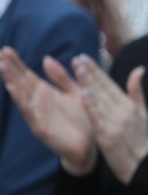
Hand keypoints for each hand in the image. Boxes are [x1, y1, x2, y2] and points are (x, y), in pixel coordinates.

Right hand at [0, 47, 96, 173]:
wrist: (92, 145)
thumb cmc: (83, 118)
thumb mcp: (74, 92)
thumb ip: (61, 77)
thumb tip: (46, 59)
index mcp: (46, 94)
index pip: (28, 76)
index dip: (17, 63)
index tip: (6, 49)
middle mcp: (39, 104)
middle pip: (21, 83)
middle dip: (10, 69)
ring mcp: (39, 116)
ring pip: (22, 97)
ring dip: (12, 82)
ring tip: (3, 67)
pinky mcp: (43, 129)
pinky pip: (32, 114)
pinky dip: (24, 102)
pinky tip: (16, 90)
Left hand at [73, 55, 147, 184]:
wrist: (140, 164)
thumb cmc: (139, 139)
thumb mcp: (142, 113)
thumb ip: (137, 91)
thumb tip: (139, 69)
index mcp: (128, 104)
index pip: (109, 83)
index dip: (96, 70)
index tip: (84, 58)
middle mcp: (122, 110)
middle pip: (103, 88)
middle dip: (89, 72)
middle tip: (77, 59)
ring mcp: (115, 121)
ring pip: (99, 98)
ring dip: (88, 83)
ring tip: (77, 69)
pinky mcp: (108, 134)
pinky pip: (97, 117)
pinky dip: (91, 105)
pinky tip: (84, 94)